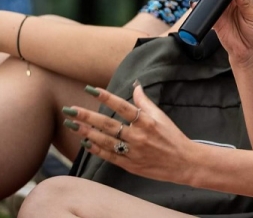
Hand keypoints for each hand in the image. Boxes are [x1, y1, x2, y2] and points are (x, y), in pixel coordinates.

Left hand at [65, 83, 199, 185]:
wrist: (183, 163)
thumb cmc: (172, 137)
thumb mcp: (161, 117)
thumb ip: (145, 102)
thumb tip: (135, 86)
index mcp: (147, 122)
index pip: (122, 106)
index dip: (106, 97)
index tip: (90, 89)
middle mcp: (138, 136)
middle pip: (108, 124)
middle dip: (86, 116)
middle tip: (69, 109)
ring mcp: (133, 152)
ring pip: (104, 141)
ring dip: (86, 132)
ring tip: (71, 125)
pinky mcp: (130, 165)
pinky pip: (109, 156)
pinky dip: (96, 149)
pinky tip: (85, 142)